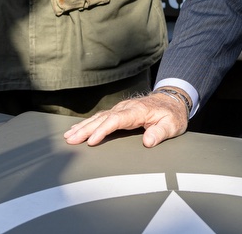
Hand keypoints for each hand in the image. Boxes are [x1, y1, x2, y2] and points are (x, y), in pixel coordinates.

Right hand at [63, 91, 188, 147]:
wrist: (172, 100)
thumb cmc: (172, 115)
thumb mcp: (172, 125)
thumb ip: (160, 132)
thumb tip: (148, 141)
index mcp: (138, 111)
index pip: (117, 120)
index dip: (103, 130)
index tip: (92, 140)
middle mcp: (126, 108)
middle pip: (103, 118)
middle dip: (86, 129)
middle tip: (71, 140)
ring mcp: (121, 109)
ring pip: (99, 117)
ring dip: (84, 126)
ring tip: (69, 136)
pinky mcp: (119, 112)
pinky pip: (101, 117)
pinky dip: (88, 123)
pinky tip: (78, 129)